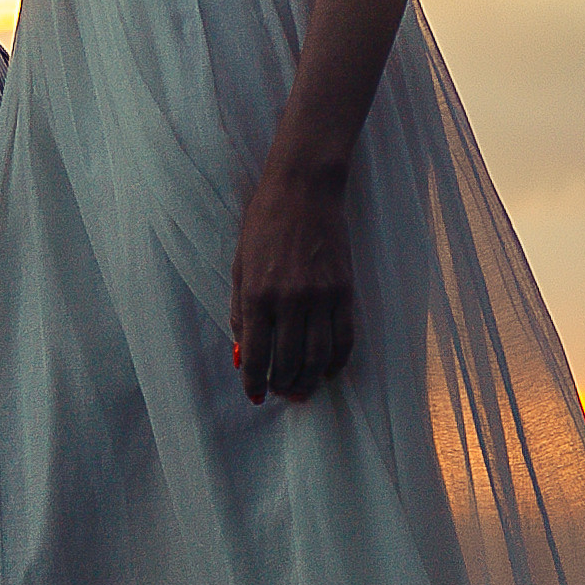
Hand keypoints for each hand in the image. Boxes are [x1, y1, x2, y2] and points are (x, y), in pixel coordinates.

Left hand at [230, 159, 356, 402]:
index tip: (255, 396)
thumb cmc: (264, 223)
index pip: (256, 355)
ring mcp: (320, 297)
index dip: (255, 382)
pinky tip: (328, 370)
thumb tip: (244, 351)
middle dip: (283, 386)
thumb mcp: (240, 265)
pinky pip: (345, 338)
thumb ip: (241, 311)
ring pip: (318, 357)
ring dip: (309, 381)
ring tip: (302, 390)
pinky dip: (337, 361)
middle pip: (288, 362)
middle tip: (281, 394)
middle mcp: (289, 300)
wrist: (303, 189)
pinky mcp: (344, 290)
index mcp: (257, 294)